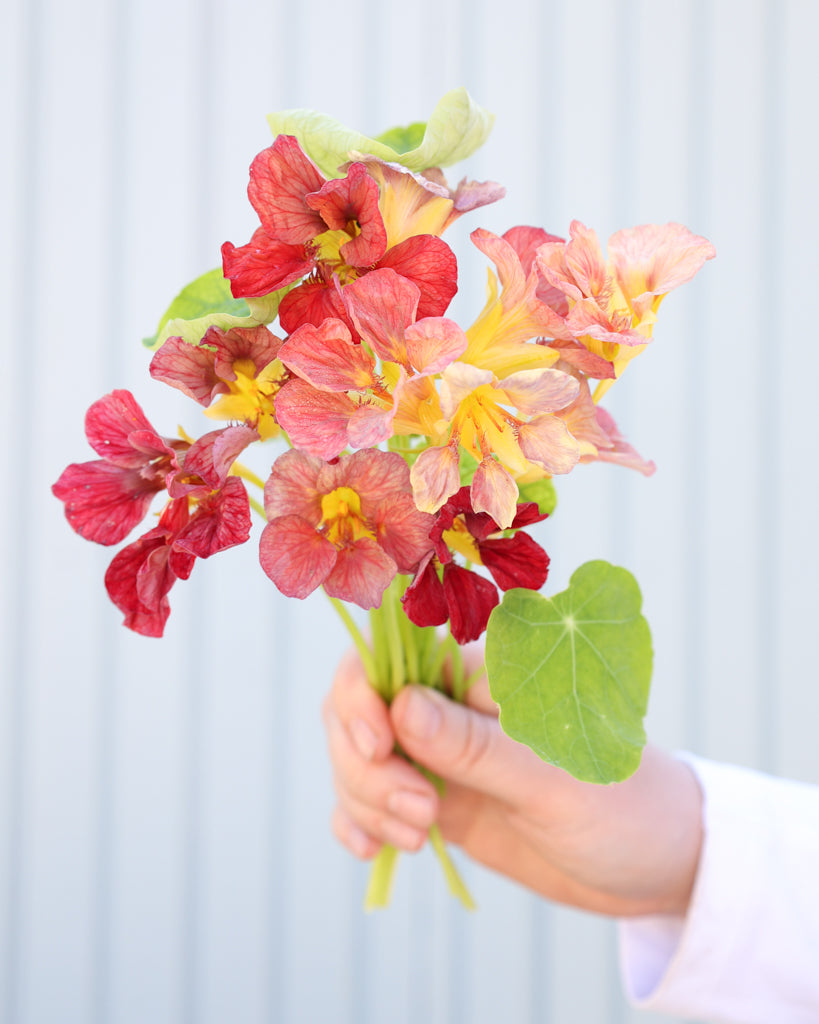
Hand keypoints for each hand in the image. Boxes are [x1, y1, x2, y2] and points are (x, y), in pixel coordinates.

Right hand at [323, 648, 702, 917]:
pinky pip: (369, 799)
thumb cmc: (623, 808)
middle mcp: (451, 704)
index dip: (363, 695)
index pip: (392, 656)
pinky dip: (358, 822)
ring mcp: (439, 753)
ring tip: (418, 838)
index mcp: (484, 673)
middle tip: (419, 815)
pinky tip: (373, 852)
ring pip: (358, 757)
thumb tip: (401, 707)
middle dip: (366, 765)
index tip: (376, 748)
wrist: (653, 865)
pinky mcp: (435, 797)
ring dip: (366, 799)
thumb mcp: (553, 782)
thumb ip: (477, 747)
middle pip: (361, 709)